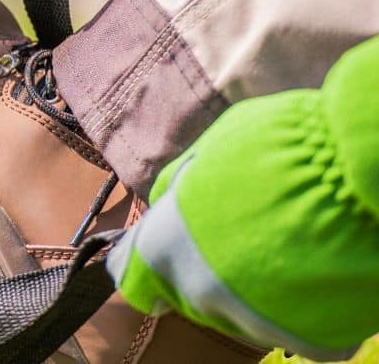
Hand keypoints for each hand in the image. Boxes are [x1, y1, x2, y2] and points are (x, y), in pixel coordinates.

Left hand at [106, 36, 378, 360]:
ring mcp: (256, 324)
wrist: (353, 171)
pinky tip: (317, 268)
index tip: (162, 259)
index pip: (134, 278)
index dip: (149, 266)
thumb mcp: (206, 153)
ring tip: (286, 245)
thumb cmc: (276, 145)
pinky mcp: (312, 341)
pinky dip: (303, 306)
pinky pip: (296, 328)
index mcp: (166, 249)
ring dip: (253, 290)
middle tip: (243, 235)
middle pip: (192, 295)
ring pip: (242, 315)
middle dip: (206, 271)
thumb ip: (178, 190)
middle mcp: (202, 295)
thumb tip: (166, 204)